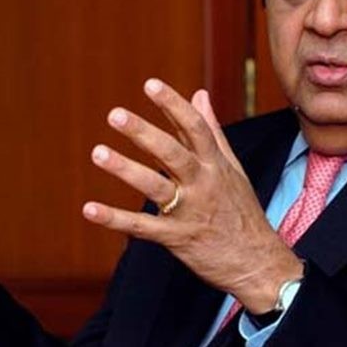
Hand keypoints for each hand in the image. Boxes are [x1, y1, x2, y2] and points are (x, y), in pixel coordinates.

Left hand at [83, 80, 302, 313]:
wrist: (256, 262)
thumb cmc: (241, 211)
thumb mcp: (232, 168)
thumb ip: (212, 130)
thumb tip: (199, 94)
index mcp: (215, 164)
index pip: (195, 127)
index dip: (173, 105)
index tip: (151, 84)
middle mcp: (203, 183)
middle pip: (172, 153)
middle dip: (143, 133)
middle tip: (115, 114)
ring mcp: (189, 211)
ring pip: (156, 186)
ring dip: (126, 169)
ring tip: (98, 153)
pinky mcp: (177, 238)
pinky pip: (142, 227)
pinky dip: (115, 219)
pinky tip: (90, 209)